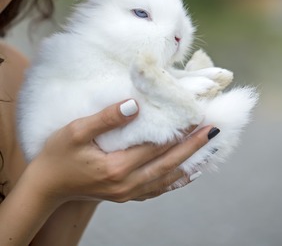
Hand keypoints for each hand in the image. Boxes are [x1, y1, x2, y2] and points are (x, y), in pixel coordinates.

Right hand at [27, 100, 215, 204]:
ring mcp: (128, 193)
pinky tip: (189, 173)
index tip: (197, 116)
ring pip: (168, 178)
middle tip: (214, 130)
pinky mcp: (126, 196)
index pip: (157, 145)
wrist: (47, 187)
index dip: (179, 130)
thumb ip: (107, 118)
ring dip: (190, 162)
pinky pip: (158, 189)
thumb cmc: (59, 155)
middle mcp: (127, 184)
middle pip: (169, 163)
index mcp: (117, 166)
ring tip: (210, 148)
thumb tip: (135, 105)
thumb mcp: (76, 131)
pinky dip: (176, 180)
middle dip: (194, 146)